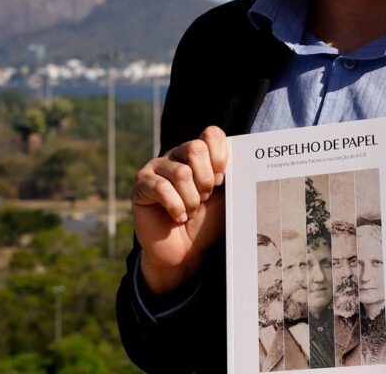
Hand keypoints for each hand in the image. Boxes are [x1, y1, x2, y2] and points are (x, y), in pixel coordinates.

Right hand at [132, 126, 227, 294]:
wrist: (184, 251)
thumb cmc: (205, 223)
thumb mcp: (225, 199)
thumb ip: (231, 178)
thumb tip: (243, 160)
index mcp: (199, 155)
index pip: (211, 134)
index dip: (220, 155)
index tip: (222, 180)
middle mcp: (177, 155)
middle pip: (196, 148)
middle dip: (206, 180)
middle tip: (204, 199)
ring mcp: (157, 167)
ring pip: (181, 172)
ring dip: (191, 199)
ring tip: (190, 211)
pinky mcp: (142, 183)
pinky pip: (161, 187)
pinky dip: (175, 207)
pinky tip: (177, 217)